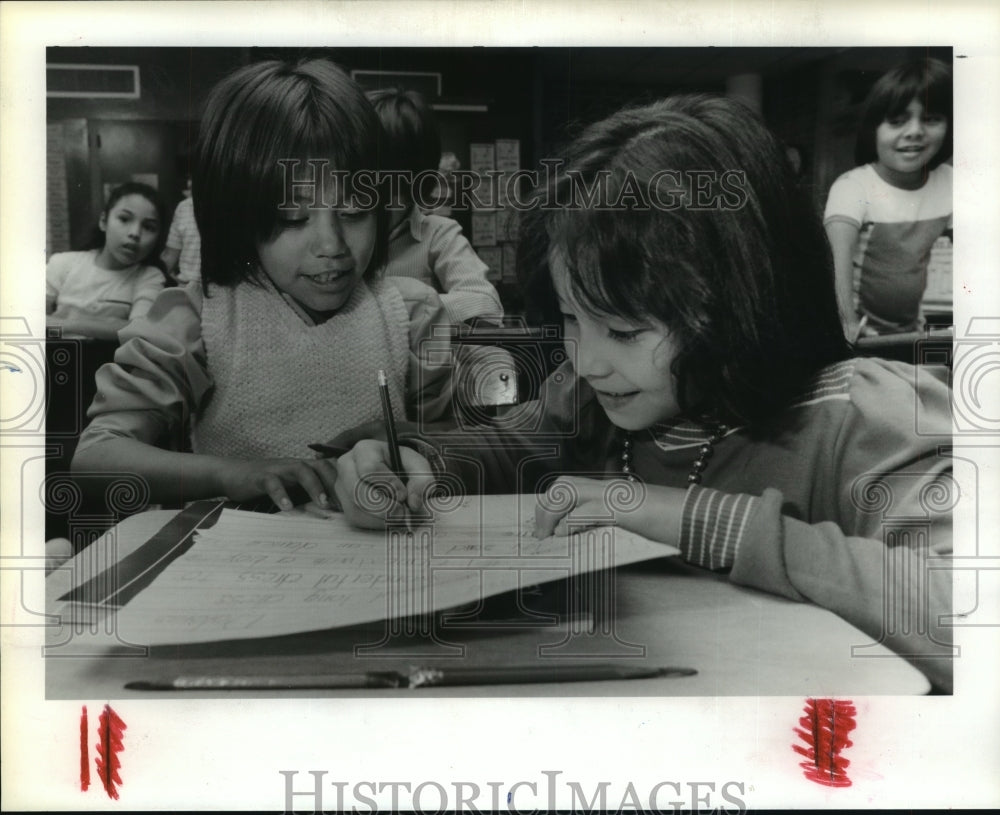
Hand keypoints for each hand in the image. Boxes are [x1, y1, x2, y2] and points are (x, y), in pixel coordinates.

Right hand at [215, 457, 338, 510]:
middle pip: (320, 466)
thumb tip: (333, 512)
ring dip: (314, 486)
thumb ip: (308, 495)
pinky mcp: (261, 476)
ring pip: (301, 470)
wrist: (232, 475)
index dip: (342, 484)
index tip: (354, 503)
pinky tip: (287, 508)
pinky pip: (273, 482)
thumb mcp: (290, 488)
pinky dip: (281, 494)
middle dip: (334, 484)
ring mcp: (278, 468)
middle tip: (343, 505)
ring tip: (323, 504)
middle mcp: (294, 465)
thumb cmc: (267, 484)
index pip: (329, 471)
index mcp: (304, 468)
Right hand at [333, 439, 436, 528]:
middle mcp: (347, 466)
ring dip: (380, 518)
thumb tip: (414, 503)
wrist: (392, 472)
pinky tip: (388, 519)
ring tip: (398, 516)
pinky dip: (374, 523)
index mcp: (364, 450)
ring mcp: (342, 485)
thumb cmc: (402, 465)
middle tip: (402, 513)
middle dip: (383, 507)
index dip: (388, 484)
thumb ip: (422, 480)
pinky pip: (355, 518)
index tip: (403, 495)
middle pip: (357, 490)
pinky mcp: (343, 503)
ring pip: (354, 508)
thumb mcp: (417, 466)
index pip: (369, 469)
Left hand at [534, 475, 687, 546]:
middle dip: (544, 509)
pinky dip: (571, 522)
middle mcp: (610, 490)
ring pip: (568, 492)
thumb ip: (608, 527)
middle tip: (540, 535)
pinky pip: (589, 511)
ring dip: (551, 513)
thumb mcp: (632, 525)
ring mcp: (617, 497)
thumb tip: (578, 540)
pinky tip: (564, 535)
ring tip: (548, 536)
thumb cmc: (671, 525)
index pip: (569, 488)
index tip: (542, 527)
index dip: (550, 505)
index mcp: (611, 492)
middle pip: (562, 486)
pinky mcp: (624, 510)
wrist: (701, 518)